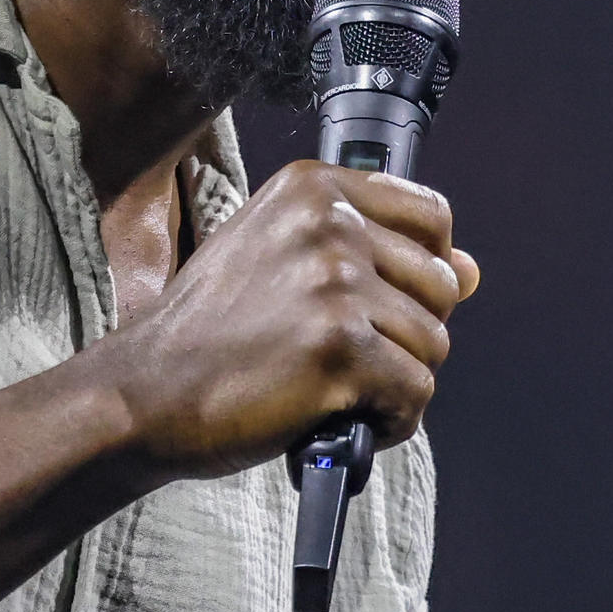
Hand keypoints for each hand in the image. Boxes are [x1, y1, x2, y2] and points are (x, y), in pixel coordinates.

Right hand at [78, 160, 479, 480]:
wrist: (142, 393)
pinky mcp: (340, 349)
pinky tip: (341, 421)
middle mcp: (328, 223)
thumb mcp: (280, 262)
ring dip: (395, 383)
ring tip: (337, 391)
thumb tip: (470, 271)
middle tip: (346, 359)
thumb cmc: (206, 335)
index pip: (432, 217)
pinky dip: (388, 422)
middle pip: (441, 286)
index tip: (383, 304)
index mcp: (312, 189)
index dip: (424, 271)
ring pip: (433, 344)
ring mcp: (336, 284)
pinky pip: (415, 393)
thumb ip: (371, 253)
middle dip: (407, 334)